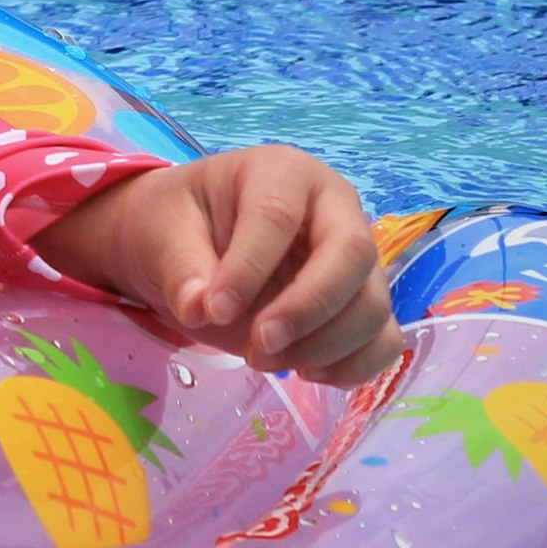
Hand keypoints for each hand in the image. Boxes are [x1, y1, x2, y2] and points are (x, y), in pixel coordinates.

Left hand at [32, 147, 402, 387]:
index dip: (249, 269)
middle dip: (306, 309)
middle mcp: (333, 208)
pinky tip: (307, 374)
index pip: (278, 216)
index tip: (213, 311)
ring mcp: (357, 257)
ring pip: (372, 303)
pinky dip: (355, 366)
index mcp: (281, 173)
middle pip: (351, 254)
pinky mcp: (363, 301)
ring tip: (263, 361)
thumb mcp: (162, 230)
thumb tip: (198, 309)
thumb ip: (180, 267)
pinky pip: (383, 338)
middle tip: (258, 348)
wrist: (195, 240)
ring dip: (324, 347)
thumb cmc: (182, 222)